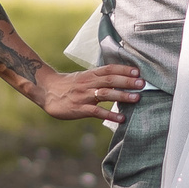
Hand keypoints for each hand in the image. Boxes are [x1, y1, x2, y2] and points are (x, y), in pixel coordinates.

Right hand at [29, 62, 144, 124]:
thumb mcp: (83, 77)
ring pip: (105, 94)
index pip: (109, 69)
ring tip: (137, 98)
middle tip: (142, 83)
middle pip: (110, 80)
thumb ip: (99, 78)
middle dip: (127, 81)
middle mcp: (88, 83)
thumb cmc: (68, 85)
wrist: (46, 91)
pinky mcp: (79, 109)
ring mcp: (84, 96)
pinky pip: (97, 112)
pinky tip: (121, 118)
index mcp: (90, 75)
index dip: (123, 69)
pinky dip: (110, 115)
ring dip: (122, 96)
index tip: (137, 71)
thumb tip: (120, 78)